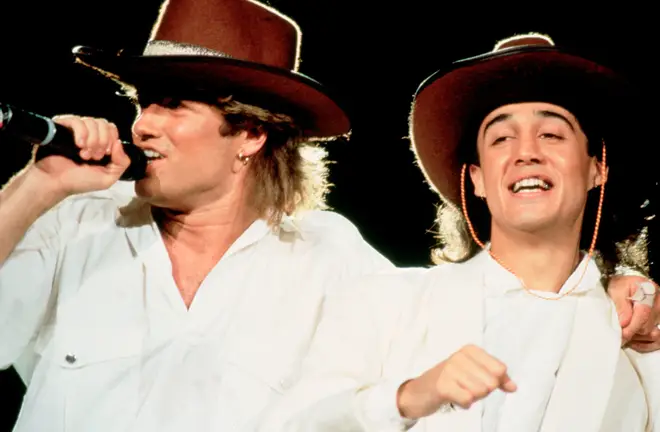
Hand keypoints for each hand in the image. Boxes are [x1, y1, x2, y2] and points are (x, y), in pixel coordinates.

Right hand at [31, 115, 130, 196]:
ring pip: (92, 121)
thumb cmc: (79, 181)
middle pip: (104, 123)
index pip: (112, 129)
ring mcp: (74, 130)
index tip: (105, 155)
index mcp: (100, 142)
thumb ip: (122, 163)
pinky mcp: (61, 127)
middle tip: (94, 157)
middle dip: (103, 141)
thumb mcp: (108, 178)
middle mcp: (88, 134)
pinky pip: (76, 121)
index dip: (112, 140)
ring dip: (92, 140)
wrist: (55, 183)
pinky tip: (79, 145)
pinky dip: (81, 132)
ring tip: (84, 155)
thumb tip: (119, 143)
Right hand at [396, 344, 515, 419]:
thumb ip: (497, 379)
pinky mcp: (443, 385)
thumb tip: (513, 387)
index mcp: (470, 350)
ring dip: (471, 397)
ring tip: (457, 391)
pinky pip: (468, 400)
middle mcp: (460, 355)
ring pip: (481, 392)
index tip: (477, 380)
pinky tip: (453, 398)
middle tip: (465, 387)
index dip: (494, 381)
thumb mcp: (475, 375)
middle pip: (491, 382)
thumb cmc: (451, 382)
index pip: (500, 370)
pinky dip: (463, 404)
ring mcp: (450, 369)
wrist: (419, 392)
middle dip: (481, 391)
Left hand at [608, 275, 659, 348]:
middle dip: (631, 332)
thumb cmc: (621, 286)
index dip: (631, 326)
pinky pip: (657, 341)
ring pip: (653, 335)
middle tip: (618, 332)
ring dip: (637, 338)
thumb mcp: (616, 290)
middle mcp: (659, 304)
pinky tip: (633, 342)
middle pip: (647, 326)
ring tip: (624, 333)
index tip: (620, 333)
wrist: (627, 285)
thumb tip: (624, 323)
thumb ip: (621, 306)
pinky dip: (645, 344)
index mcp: (649, 291)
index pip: (643, 314)